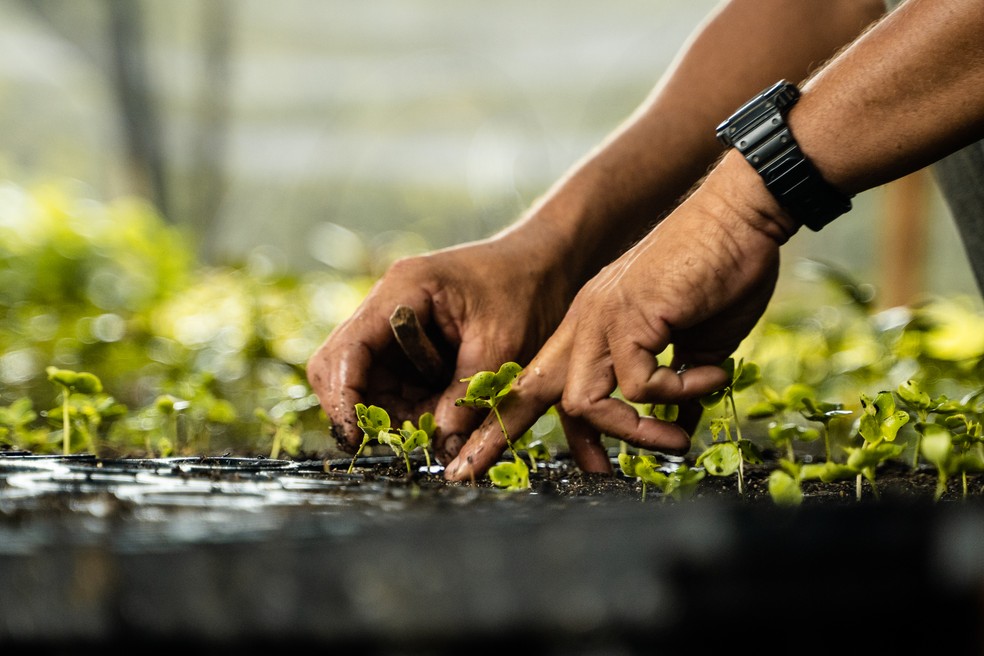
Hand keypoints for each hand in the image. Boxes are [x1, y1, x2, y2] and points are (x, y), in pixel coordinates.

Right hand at [306, 224, 574, 462]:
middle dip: (364, 408)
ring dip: (395, 411)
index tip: (356, 439)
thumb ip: (466, 396)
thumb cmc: (526, 290)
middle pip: (341, 366)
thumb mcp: (500, 346)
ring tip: (444, 418)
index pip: (347, 350)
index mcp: (402, 291)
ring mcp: (395, 325)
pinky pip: (395, 383)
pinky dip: (414, 405)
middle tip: (407, 436)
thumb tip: (440, 447)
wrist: (547, 263)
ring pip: (368, 381)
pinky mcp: (411, 343)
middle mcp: (387, 306)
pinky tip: (448, 406)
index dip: (343, 399)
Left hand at [444, 153, 792, 480]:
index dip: (510, 426)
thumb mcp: (690, 349)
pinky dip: (677, 393)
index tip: (482, 463)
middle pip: (525, 391)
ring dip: (634, 431)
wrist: (737, 216)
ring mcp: (600, 318)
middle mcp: (583, 324)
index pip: (536, 385)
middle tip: (475, 475)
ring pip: (582, 401)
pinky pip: (638, 384)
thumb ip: (672, 388)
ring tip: (677, 442)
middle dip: (493, 437)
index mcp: (589, 330)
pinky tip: (711, 377)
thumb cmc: (719, 277)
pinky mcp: (628, 315)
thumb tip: (676, 432)